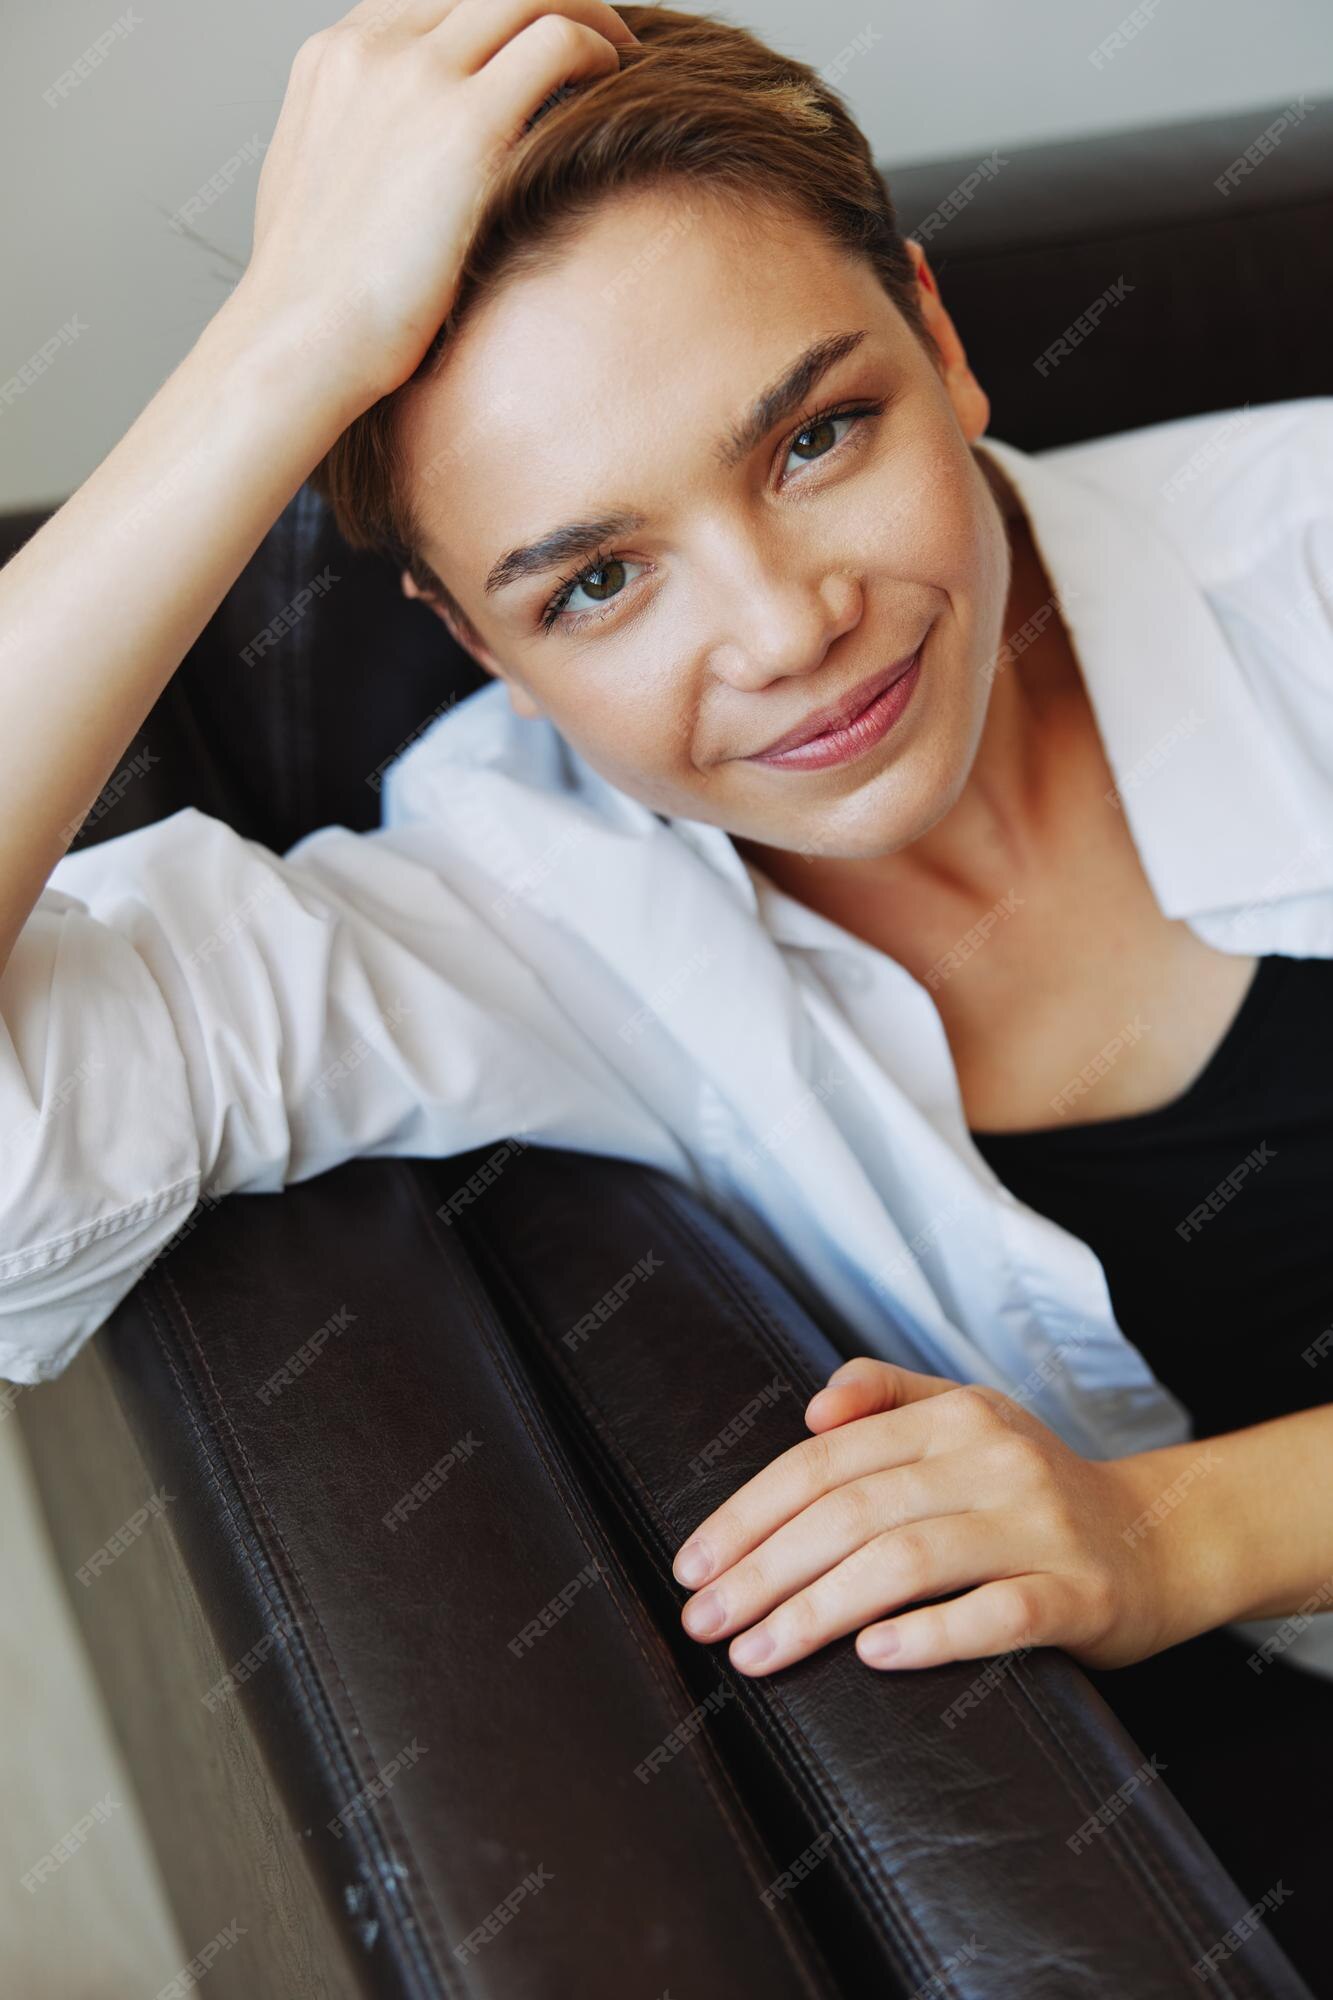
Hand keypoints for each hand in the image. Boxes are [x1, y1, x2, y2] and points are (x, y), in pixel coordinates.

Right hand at [238, 0, 639, 412]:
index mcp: (332, 60)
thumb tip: (394, 164)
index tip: (530, 45)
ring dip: (584, 13)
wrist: (300, 341)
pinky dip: (595, 49)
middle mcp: (371, 49)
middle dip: (545, 2)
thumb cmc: (314, 301)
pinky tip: (614, 83)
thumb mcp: (316, 192)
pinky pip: (554, 43)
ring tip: (617, 54)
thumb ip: (357, 145)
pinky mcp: (465, 125)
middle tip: (594, 38)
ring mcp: (417, 77)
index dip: (493, 14)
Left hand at [671, 1357, 1195, 1675]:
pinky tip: (873, 1657)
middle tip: (702, 1622)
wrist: (1161, 1539)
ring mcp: (1038, 1526)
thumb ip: (885, 1395)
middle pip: (851, 1510)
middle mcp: (992, 1458)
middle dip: (762, 1569)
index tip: (691, 1567)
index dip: (749, 1513)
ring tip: (754, 1654)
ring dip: (817, 1610)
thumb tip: (812, 1406)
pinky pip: (997, 1612)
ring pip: (906, 1560)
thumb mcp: (965, 1417)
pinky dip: (932, 1634)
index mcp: (953, 1414)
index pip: (824, 1460)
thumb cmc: (1033, 1488)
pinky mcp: (1080, 1595)